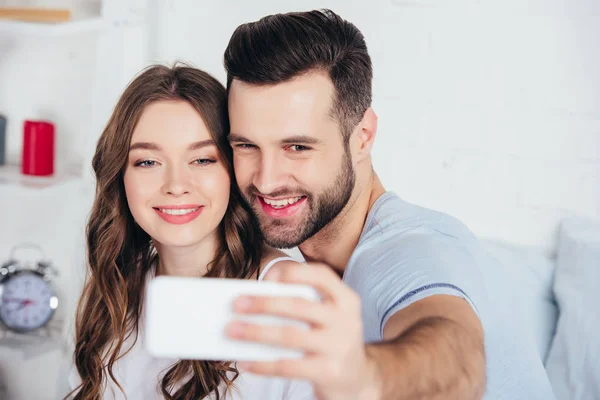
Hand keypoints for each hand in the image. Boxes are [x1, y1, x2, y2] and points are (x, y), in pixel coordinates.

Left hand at [226, 262, 380, 399]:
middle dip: (263, 303)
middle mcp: (346, 319)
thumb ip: (301, 304)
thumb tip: (254, 300)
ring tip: (232, 330)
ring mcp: (339, 346)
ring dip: (255, 332)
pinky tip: (246, 363)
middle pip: (299, 305)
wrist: (358, 378)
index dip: (294, 272)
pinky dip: (262, 364)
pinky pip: (288, 366)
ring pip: (290, 335)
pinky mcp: (329, 371)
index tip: (267, 277)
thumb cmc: (331, 340)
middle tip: (236, 304)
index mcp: (345, 299)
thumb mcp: (327, 317)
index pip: (321, 275)